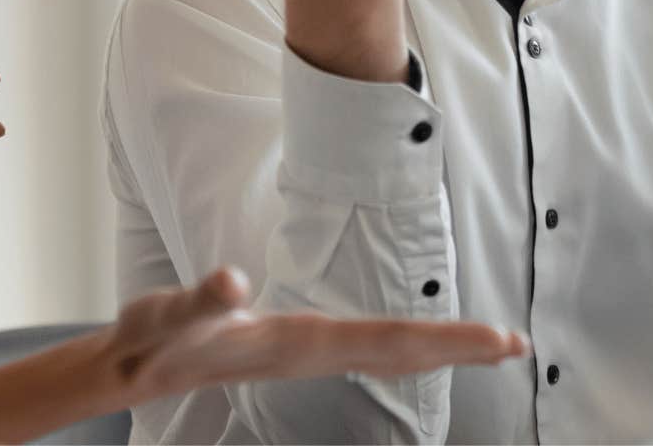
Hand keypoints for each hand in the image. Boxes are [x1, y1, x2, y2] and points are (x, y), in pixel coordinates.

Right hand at [103, 267, 525, 401]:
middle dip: (460, 349)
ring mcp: (311, 355)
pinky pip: (371, 350)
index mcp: (301, 344)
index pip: (389, 341)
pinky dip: (408, 346)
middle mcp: (315, 354)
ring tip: (488, 347)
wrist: (135, 371)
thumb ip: (200, 300)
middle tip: (517, 346)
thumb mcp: (171, 315)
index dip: (446, 340)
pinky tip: (424, 348)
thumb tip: (229, 281)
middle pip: (403, 353)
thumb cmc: (156, 339)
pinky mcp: (302, 349)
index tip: (496, 341)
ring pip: (390, 355)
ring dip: (440, 349)